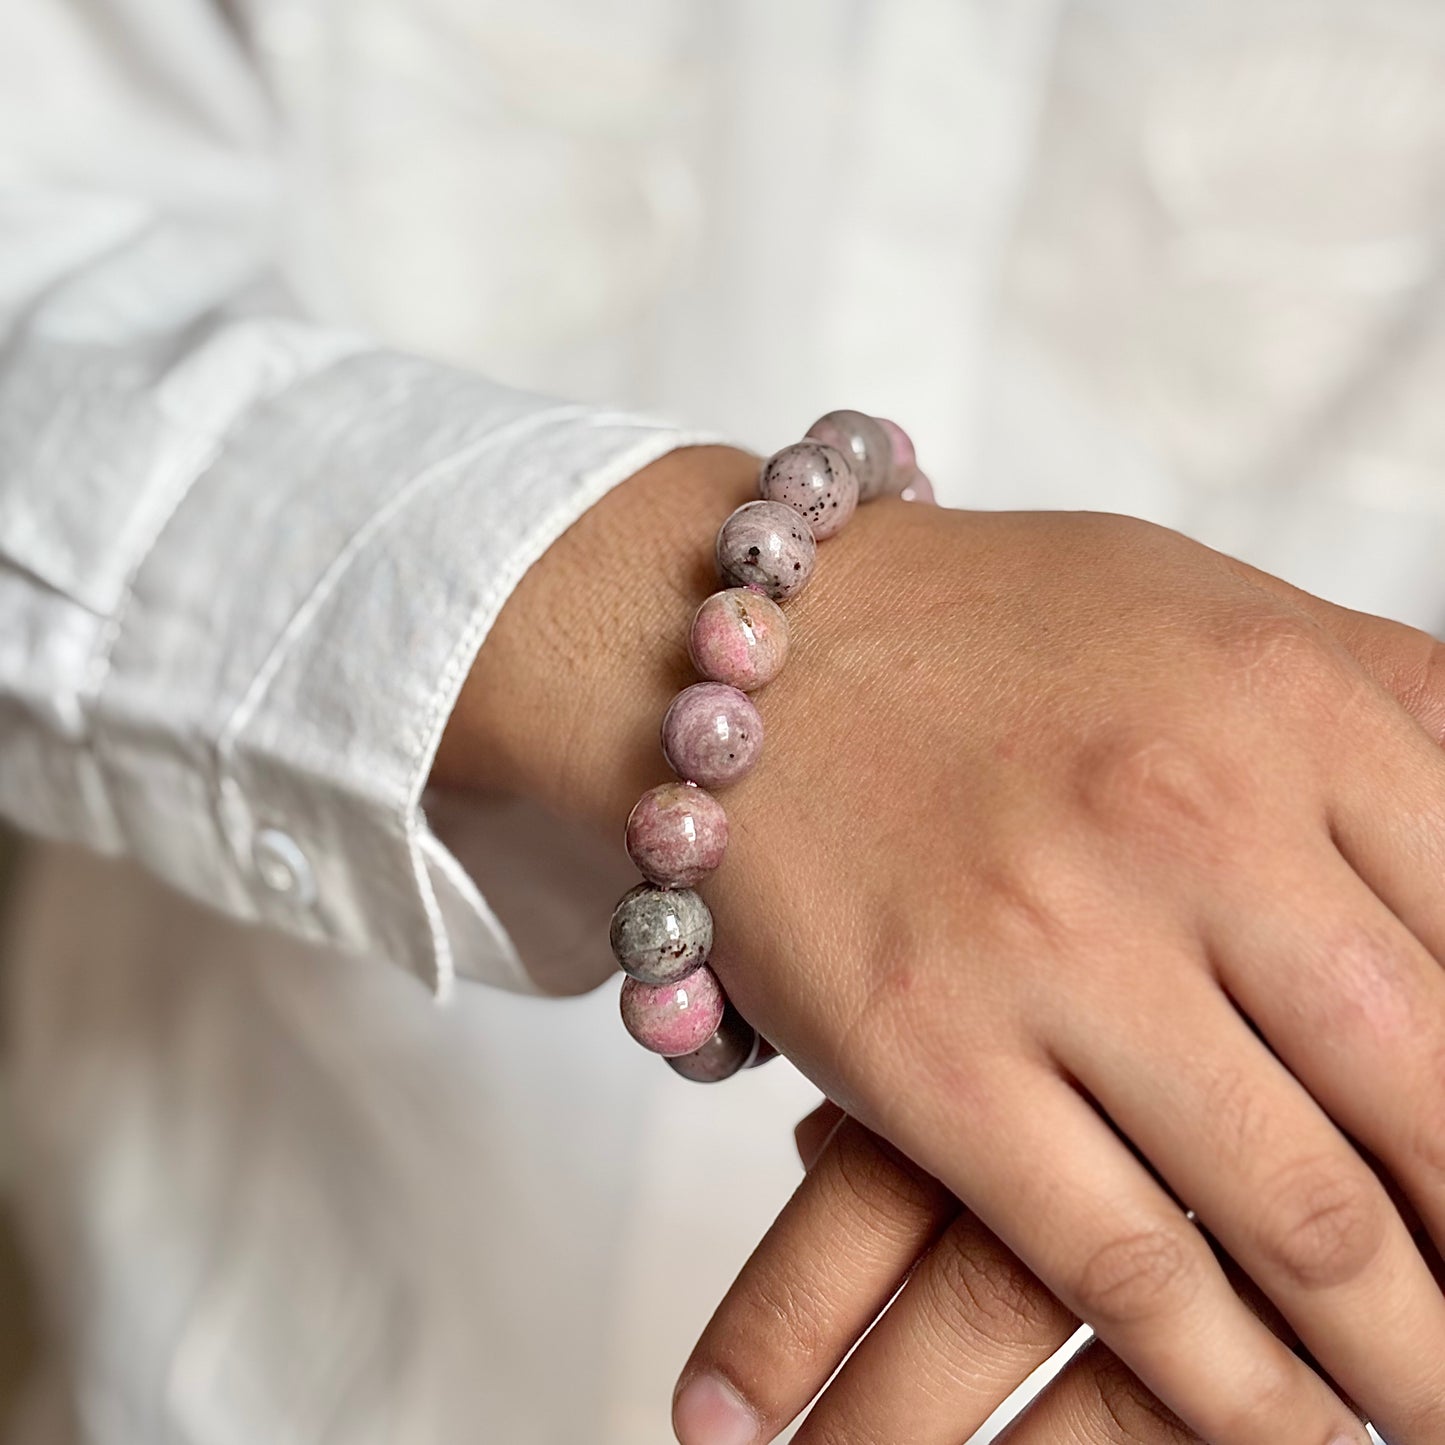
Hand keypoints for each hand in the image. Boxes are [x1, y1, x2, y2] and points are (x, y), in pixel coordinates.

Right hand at [443, 445, 1444, 1442]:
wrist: (742, 653)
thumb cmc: (990, 632)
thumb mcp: (1216, 616)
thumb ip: (1395, 714)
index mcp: (1290, 703)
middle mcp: (1187, 822)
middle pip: (1435, 1102)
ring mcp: (1052, 947)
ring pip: (1300, 1219)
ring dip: (1403, 1354)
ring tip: (1432, 1405)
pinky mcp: (928, 1055)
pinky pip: (1120, 1266)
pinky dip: (1230, 1382)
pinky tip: (1283, 1421)